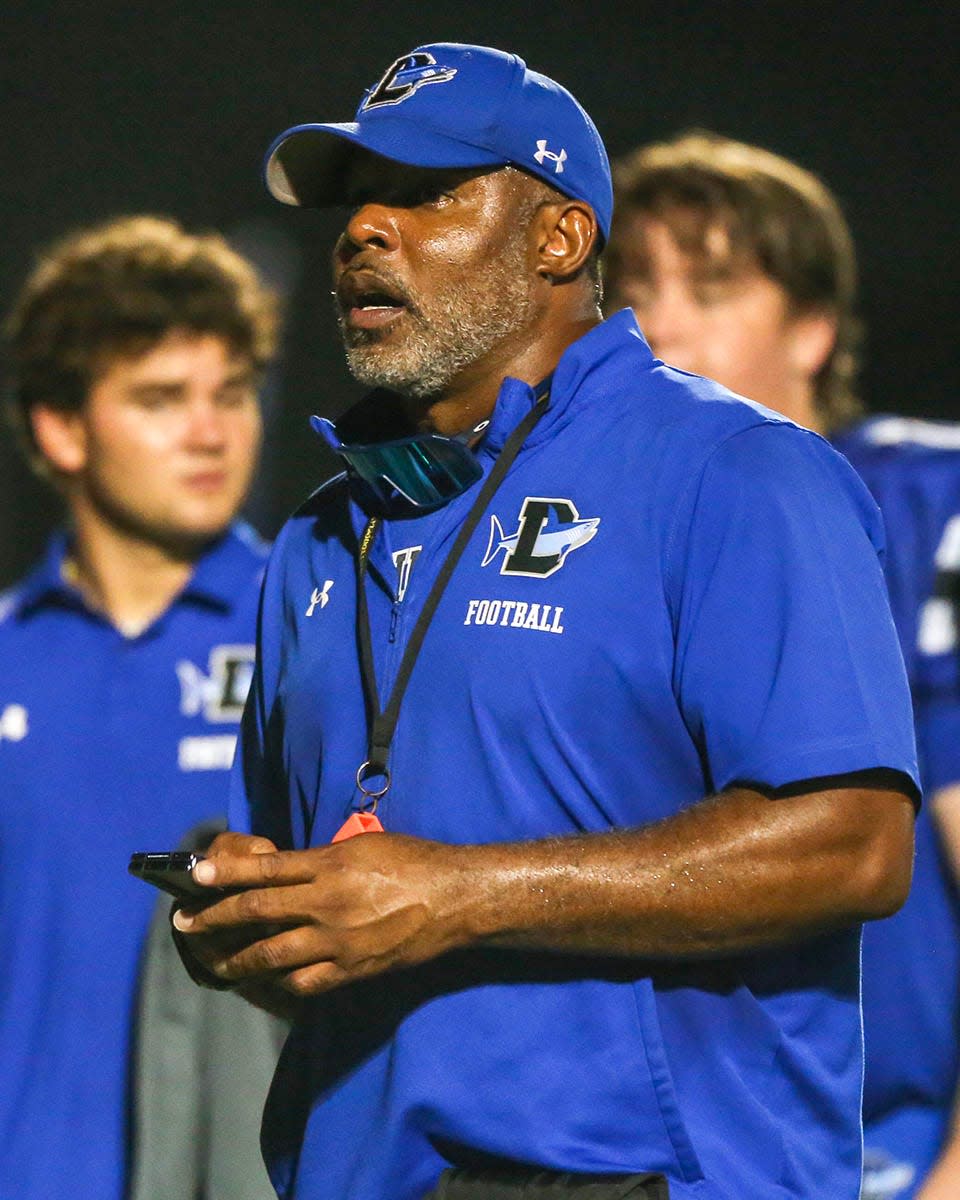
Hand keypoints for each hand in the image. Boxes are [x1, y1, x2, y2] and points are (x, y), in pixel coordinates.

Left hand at [172, 832, 467, 995]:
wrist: (455, 898)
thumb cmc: (413, 862)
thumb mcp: (364, 845)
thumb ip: (321, 859)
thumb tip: (285, 871)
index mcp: (330, 865)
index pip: (265, 869)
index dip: (226, 874)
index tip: (197, 876)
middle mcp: (327, 903)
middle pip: (257, 911)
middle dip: (215, 918)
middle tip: (185, 923)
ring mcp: (338, 940)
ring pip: (271, 953)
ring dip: (235, 958)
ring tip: (212, 962)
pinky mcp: (352, 969)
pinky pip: (304, 981)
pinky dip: (278, 981)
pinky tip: (264, 981)